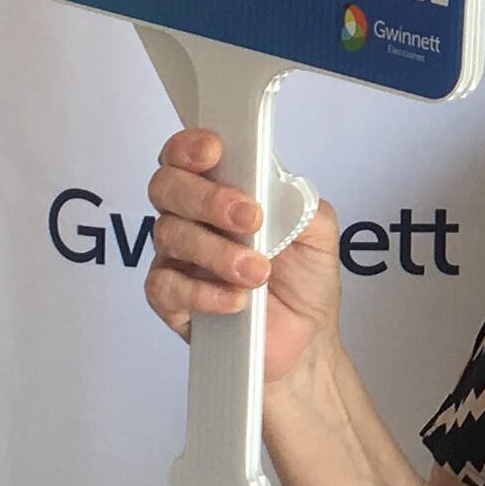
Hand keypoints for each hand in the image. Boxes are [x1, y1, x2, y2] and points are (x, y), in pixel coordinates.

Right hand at [143, 129, 343, 388]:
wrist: (306, 339)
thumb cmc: (305, 279)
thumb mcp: (319, 232)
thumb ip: (301, 202)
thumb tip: (280, 186)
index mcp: (224, 190)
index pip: (187, 154)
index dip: (190, 146)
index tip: (214, 152)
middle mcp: (193, 217)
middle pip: (168, 186)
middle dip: (208, 198)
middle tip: (249, 219)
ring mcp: (178, 257)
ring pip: (170, 235)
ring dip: (217, 251)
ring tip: (257, 271)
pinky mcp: (172, 299)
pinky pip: (165, 286)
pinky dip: (202, 292)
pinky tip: (235, 300)